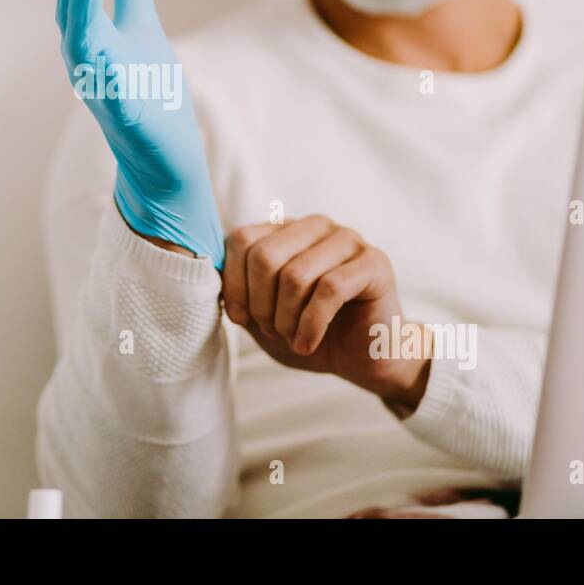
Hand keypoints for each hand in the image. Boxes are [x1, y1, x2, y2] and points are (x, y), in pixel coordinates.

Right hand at [56, 0, 224, 266]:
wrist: (161, 158)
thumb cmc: (147, 90)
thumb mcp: (141, 24)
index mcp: (90, 36)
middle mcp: (87, 61)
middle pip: (73, 8)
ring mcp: (103, 91)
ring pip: (82, 46)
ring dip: (80, 5)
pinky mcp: (126, 120)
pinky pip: (112, 94)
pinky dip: (106, 71)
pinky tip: (109, 47)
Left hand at [221, 215, 429, 410]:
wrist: (367, 357)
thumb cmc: (311, 333)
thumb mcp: (263, 315)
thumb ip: (238, 292)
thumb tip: (209, 276)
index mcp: (285, 230)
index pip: (241, 239)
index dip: (234, 284)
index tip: (242, 319)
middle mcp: (315, 226)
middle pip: (264, 255)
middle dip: (260, 304)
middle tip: (272, 332)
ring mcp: (347, 239)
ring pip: (295, 274)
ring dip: (286, 319)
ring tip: (292, 340)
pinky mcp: (374, 262)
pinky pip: (330, 289)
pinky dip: (311, 324)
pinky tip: (309, 343)